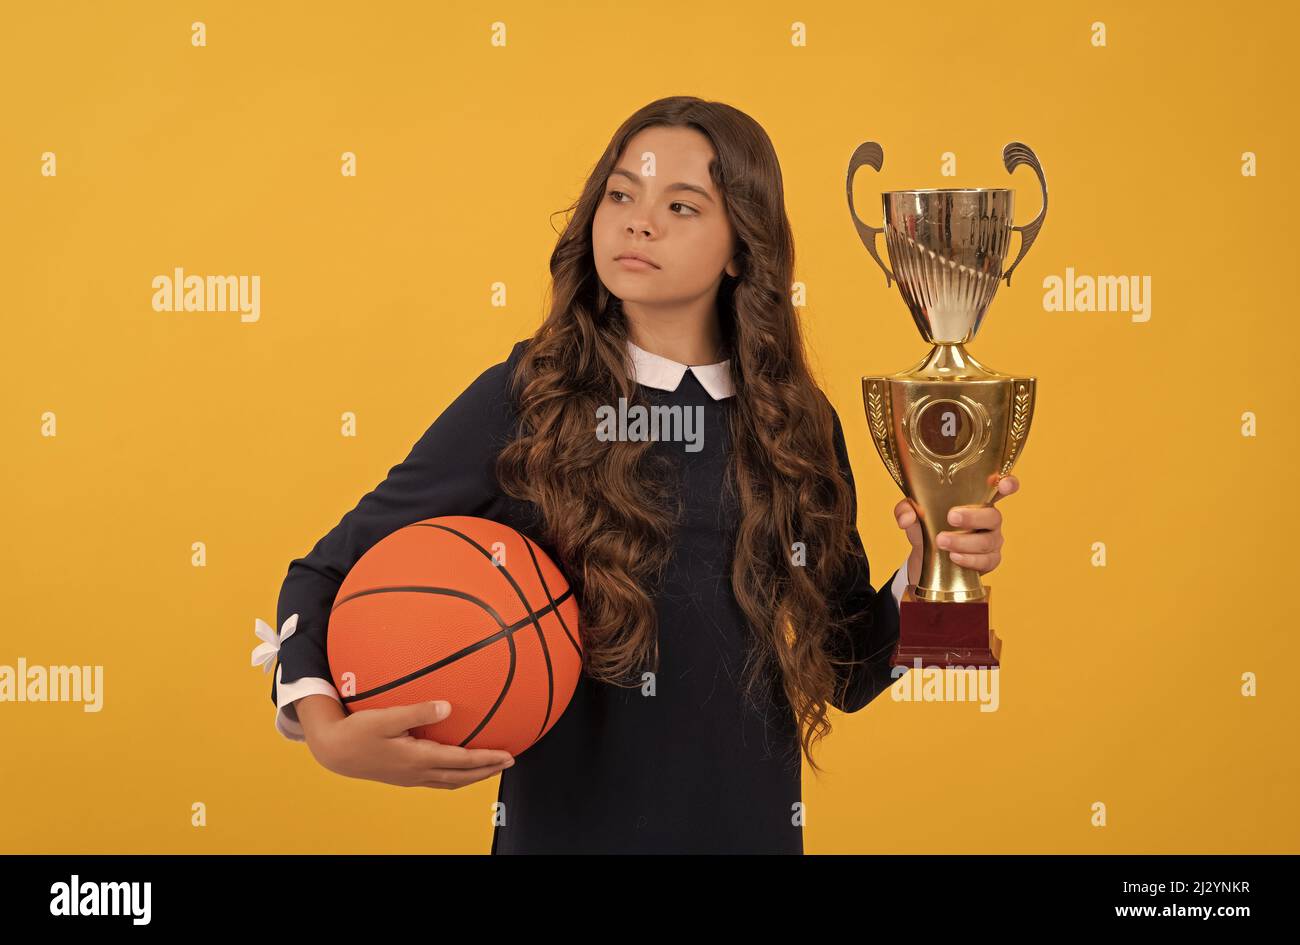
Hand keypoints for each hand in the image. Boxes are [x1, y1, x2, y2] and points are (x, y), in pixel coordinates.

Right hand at [309, 699, 515, 789]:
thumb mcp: (386, 717)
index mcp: (418, 759)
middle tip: (509, 762)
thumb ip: (417, 712)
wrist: (334, 752)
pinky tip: (456, 764)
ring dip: (473, 775)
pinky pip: (438, 779)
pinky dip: (455, 774)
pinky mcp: (404, 776)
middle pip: (462, 776)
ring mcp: (411, 777)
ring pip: (450, 781)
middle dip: (487, 770)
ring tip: (489, 766)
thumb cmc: (358, 731)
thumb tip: (447, 707)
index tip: (508, 755)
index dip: (487, 759)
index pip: (462, 762)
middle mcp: (418, 772)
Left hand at [894, 474, 1019, 581]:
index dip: (1008, 484)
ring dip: (964, 542)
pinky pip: (986, 561)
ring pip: (987, 541)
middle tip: (950, 517)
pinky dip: (969, 560)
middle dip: (973, 517)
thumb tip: (906, 518)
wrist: (926, 558)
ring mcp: (992, 541)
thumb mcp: (913, 515)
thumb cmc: (928, 527)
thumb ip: (906, 509)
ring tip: (941, 542)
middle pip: (993, 516)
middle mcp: (989, 519)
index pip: (1000, 489)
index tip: (1004, 484)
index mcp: (977, 500)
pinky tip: (954, 557)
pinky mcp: (990, 561)